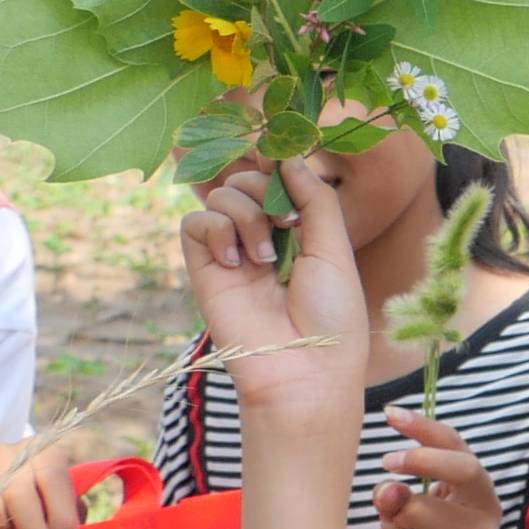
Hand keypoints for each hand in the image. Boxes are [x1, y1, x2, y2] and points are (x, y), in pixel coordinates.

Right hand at [184, 158, 376, 432]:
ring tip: (266, 257)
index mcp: (300, 232)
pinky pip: (194, 222)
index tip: (284, 160)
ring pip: (221, 194)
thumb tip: (290, 155)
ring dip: (246, 214)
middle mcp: (265, 237)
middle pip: (247, 177)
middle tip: (288, 225)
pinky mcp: (204, 269)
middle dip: (265, 188)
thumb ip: (315, 198)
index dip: (277, 163)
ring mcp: (233, 252)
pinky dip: (215, 229)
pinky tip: (237, 261)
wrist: (303, 372)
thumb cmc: (331, 318)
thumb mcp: (334, 249)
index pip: (278, 177)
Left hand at [373, 405, 510, 528]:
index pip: (456, 445)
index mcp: (476, 489)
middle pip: (456, 468)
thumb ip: (400, 496)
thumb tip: (388, 489)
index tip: (391, 414)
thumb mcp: (412, 515)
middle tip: (388, 463)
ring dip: (398, 524)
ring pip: (418, 510)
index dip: (424, 427)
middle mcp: (486, 509)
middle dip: (419, 461)